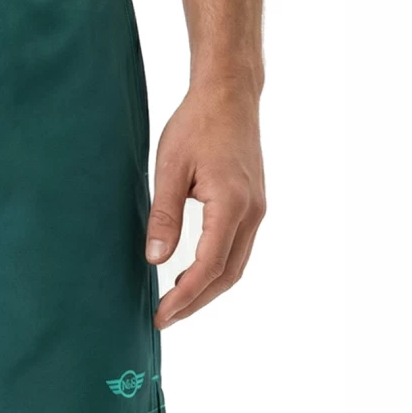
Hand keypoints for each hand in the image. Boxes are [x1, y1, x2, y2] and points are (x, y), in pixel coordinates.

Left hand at [145, 83, 265, 327]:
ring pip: (236, 266)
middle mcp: (252, 212)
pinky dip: (217, 271)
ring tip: (175, 305)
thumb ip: (163, 216)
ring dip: (207, 290)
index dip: (184, 296)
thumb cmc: (198, 123)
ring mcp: (256, 210)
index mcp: (232, 204)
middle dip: (196, 302)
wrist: (229, 94)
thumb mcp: (170, 168)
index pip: (209, 266)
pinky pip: (238, 250)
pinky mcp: (253, 205)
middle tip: (164, 318)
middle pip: (227, 275)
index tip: (161, 315)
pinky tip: (193, 276)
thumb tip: (154, 260)